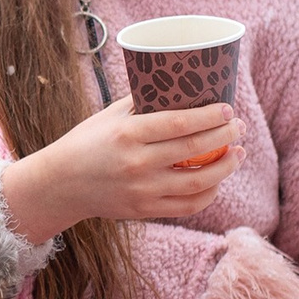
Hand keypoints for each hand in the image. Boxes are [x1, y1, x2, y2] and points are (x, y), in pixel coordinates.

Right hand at [0, 98, 242, 240]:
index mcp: (128, 135)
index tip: (227, 109)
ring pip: (198, 182)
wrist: (60, 185)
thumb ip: (142, 103)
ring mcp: (142, 190)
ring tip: (238, 153)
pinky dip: (208, 193)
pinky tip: (217, 180)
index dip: (209, 116)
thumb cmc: (86, 143)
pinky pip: (188, 206)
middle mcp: (137, 164)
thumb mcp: (108, 116)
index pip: (179, 123)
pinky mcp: (144, 210)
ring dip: (226, 167)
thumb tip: (179, 88)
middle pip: (194, 149)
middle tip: (239, 126)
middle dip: (225, 136)